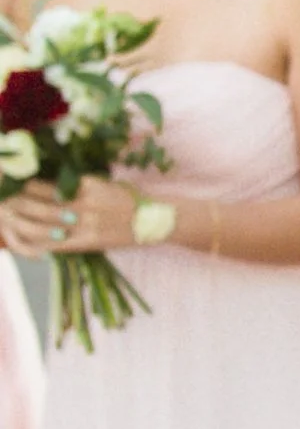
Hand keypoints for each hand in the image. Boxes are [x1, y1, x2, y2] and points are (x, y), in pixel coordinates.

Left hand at [0, 176, 139, 251]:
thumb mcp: (104, 184)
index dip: (28, 185)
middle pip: (42, 203)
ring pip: (46, 224)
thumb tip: (53, 184)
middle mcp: (84, 203)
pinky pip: (59, 244)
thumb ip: (79, 184)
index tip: (15, 184)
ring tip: (10, 220)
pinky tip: (29, 244)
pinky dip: (42, 245)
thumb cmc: (129, 199)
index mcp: (87, 185)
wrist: (156, 218)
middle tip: (5, 201)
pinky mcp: (91, 241)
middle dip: (20, 203)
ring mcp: (87, 223)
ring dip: (25, 223)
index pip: (49, 184)